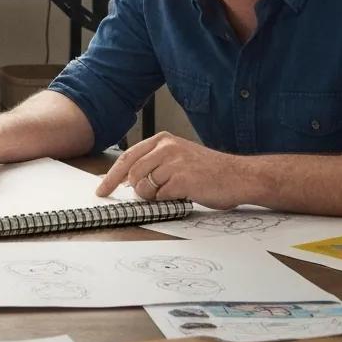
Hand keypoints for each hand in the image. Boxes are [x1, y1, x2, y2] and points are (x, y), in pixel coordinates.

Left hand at [95, 130, 247, 208]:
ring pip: (145, 187)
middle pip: (132, 173)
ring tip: (174, 192)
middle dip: (136, 190)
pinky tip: (184, 195)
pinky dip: (169, 201)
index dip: (111, 176)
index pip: (127, 158)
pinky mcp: (182, 179)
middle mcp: (166, 147)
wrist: (241, 176)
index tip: (101, 189)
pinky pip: (161, 197)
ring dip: (155, 196)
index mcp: (162, 139)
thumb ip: (153, 164)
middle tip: (148, 197)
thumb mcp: (178, 158)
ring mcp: (174, 162)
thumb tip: (127, 181)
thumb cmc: (209, 171)